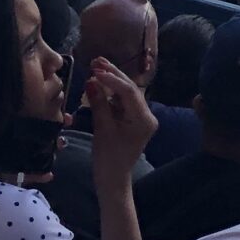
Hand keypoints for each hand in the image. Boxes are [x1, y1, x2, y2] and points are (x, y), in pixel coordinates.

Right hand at [82, 58, 158, 179]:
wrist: (113, 178)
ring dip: (111, 80)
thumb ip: (99, 104)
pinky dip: (111, 92)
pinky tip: (99, 82)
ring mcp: (142, 117)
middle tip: (96, 61)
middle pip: (130, 89)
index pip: (129, 92)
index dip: (111, 79)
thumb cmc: (107, 158)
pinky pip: (123, 101)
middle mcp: (148, 115)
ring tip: (95, 67)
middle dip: (113, 74)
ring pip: (127, 93)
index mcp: (145, 119)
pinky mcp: (134, 119)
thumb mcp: (102, 129)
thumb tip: (91, 81)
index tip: (94, 71)